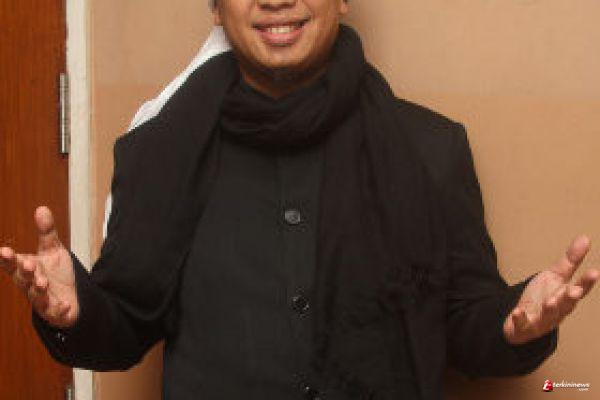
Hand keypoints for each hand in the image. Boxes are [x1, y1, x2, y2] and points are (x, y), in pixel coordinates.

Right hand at [0, 206, 78, 327]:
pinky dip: (59, 309)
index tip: (4, 251)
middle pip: (23, 279)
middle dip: (25, 272)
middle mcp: (30, 285)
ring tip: (42, 282)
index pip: (13, 264)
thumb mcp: (53, 251)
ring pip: (36, 296)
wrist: (71, 297)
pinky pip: (56, 311)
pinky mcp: (55, 311)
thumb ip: (46, 233)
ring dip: (38, 289)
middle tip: (27, 263)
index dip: (8, 259)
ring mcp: (42, 300)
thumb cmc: (55, 274)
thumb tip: (41, 208)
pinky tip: (64, 305)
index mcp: (26, 270)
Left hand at [503, 235, 598, 344]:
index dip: (587, 282)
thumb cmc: (542, 298)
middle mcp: (558, 310)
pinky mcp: (525, 325)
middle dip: (571, 297)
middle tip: (575, 290)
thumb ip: (570, 261)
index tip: (595, 272)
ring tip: (550, 301)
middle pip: (566, 304)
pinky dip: (520, 318)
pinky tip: (518, 312)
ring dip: (550, 309)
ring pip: (548, 315)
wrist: (523, 322)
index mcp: (566, 297)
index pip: (580, 289)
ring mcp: (541, 319)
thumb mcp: (555, 277)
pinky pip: (522, 323)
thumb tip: (586, 238)